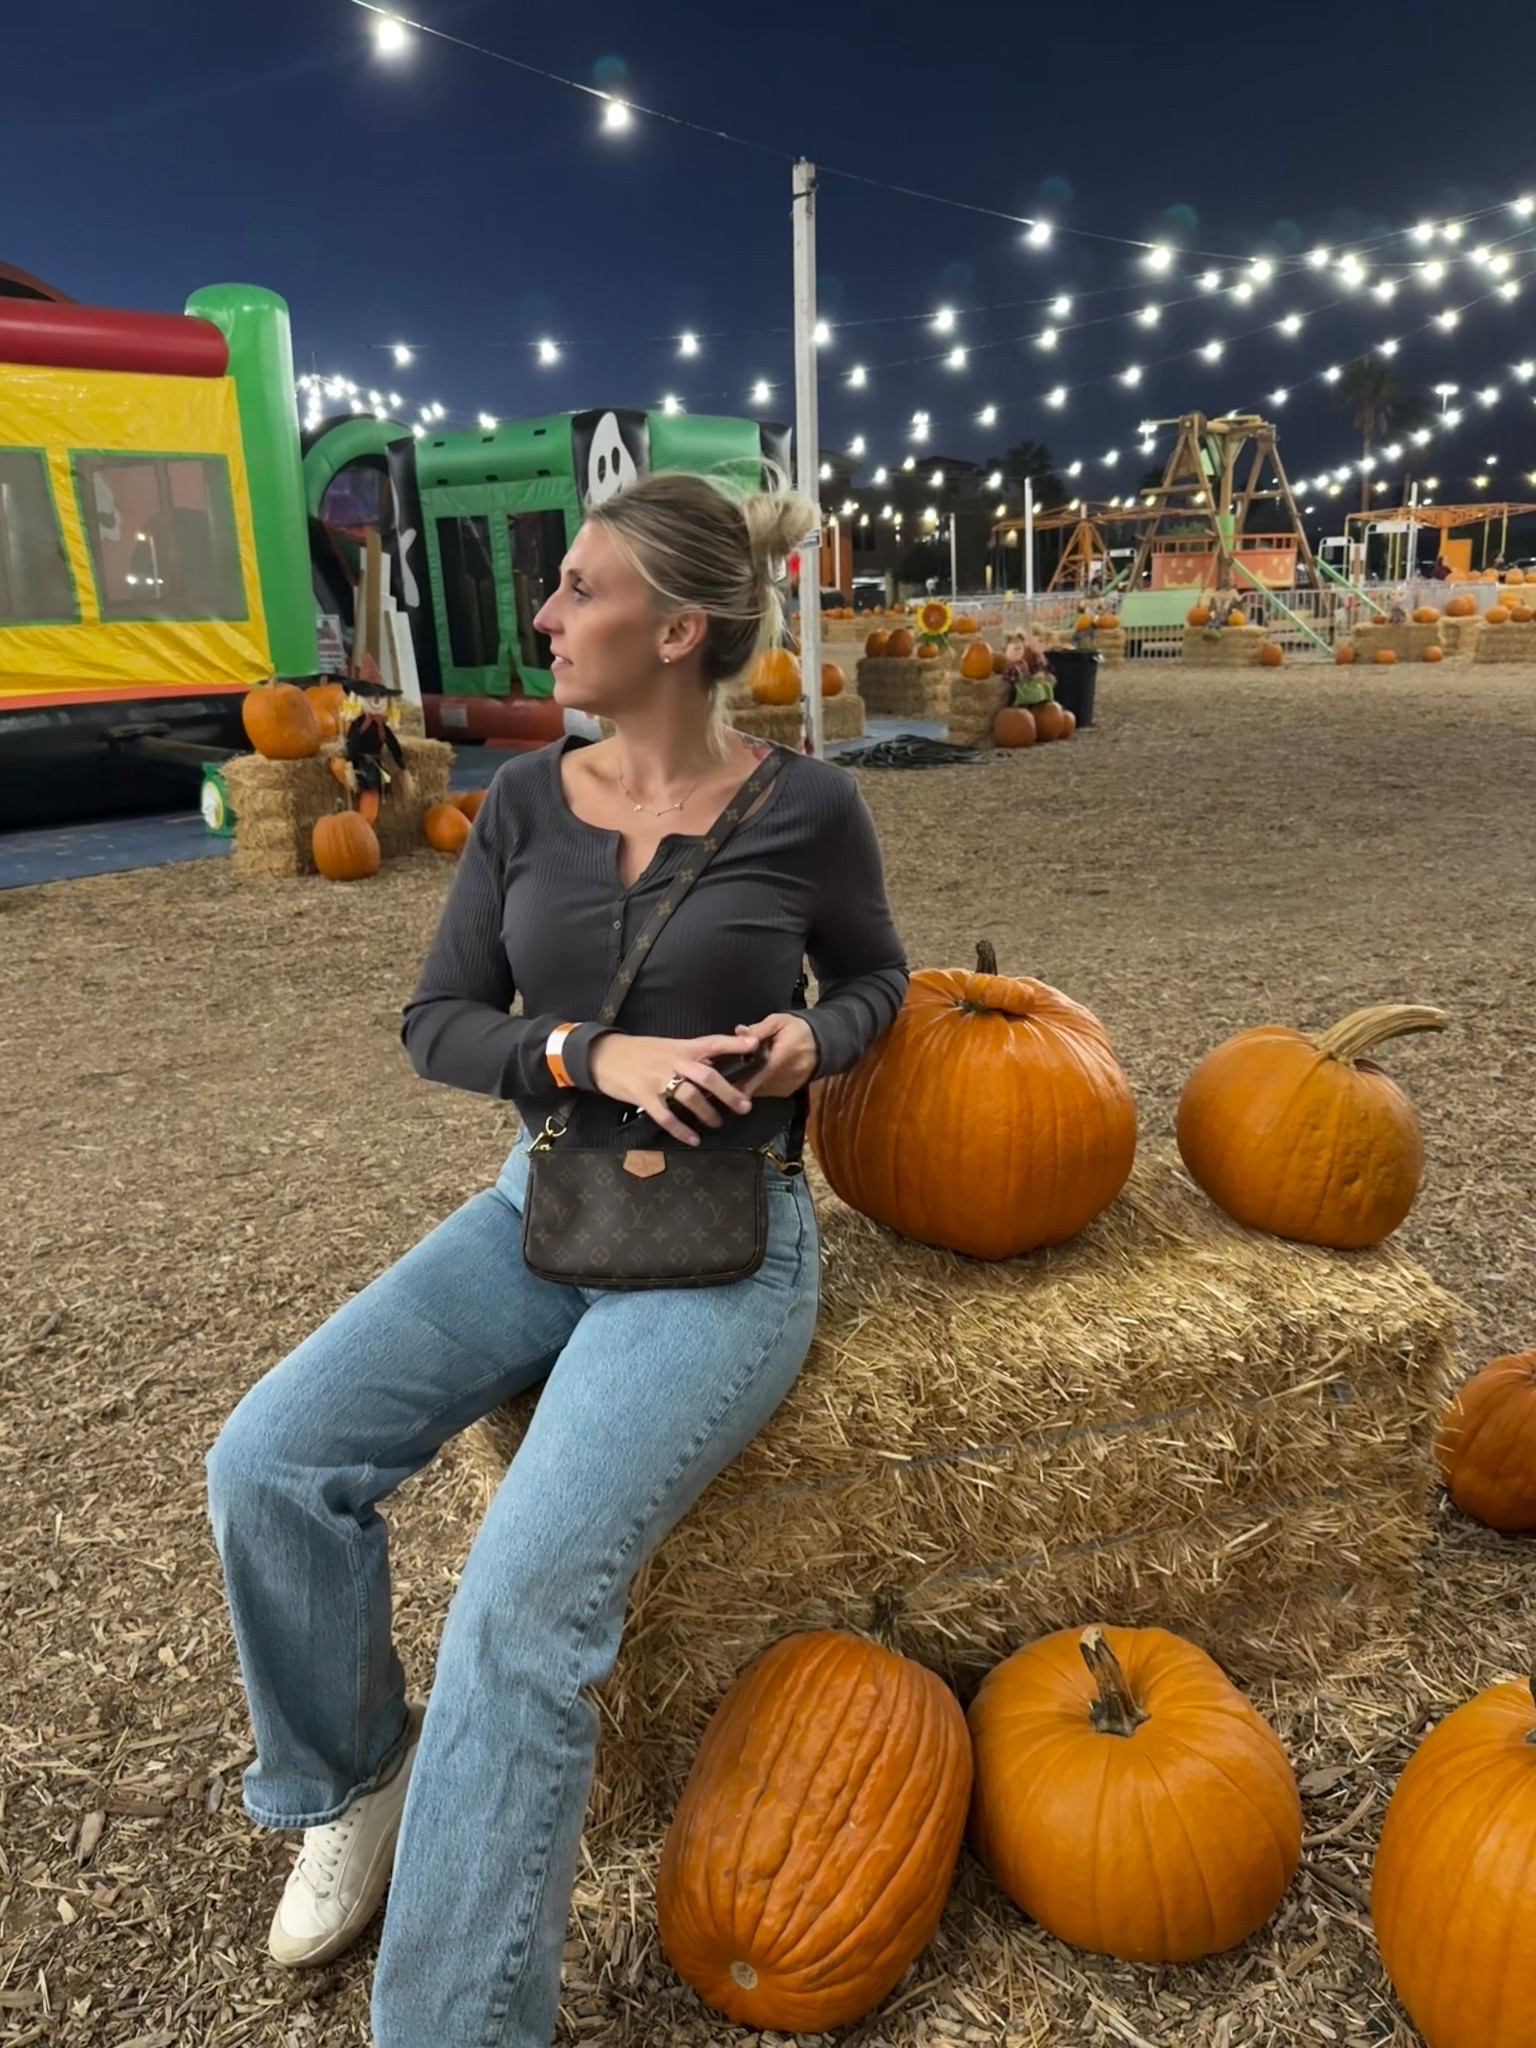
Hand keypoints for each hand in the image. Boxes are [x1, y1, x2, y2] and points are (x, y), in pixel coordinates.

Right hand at [586, 1031, 761, 1146]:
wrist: (603, 1055)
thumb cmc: (639, 1052)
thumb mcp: (667, 1047)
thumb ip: (690, 1055)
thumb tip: (716, 1065)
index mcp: (681, 1047)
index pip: (712, 1042)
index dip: (734, 1043)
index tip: (755, 1045)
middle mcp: (673, 1061)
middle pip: (706, 1075)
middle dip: (728, 1092)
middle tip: (745, 1106)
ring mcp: (658, 1079)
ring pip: (689, 1096)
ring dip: (707, 1112)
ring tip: (718, 1123)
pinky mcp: (643, 1096)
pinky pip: (666, 1116)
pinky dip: (681, 1130)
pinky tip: (693, 1139)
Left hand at [730, 1012, 817, 1097]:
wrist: (824, 1045)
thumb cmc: (799, 1030)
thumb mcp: (780, 1021)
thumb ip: (758, 1029)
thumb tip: (738, 1032)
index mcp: (780, 1059)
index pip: (755, 1074)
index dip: (737, 1076)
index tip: (724, 1073)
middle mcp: (783, 1077)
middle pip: (753, 1085)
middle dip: (739, 1080)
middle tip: (728, 1071)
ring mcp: (786, 1087)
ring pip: (758, 1091)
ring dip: (748, 1083)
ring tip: (740, 1071)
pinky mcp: (787, 1092)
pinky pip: (766, 1092)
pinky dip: (758, 1085)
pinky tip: (755, 1075)